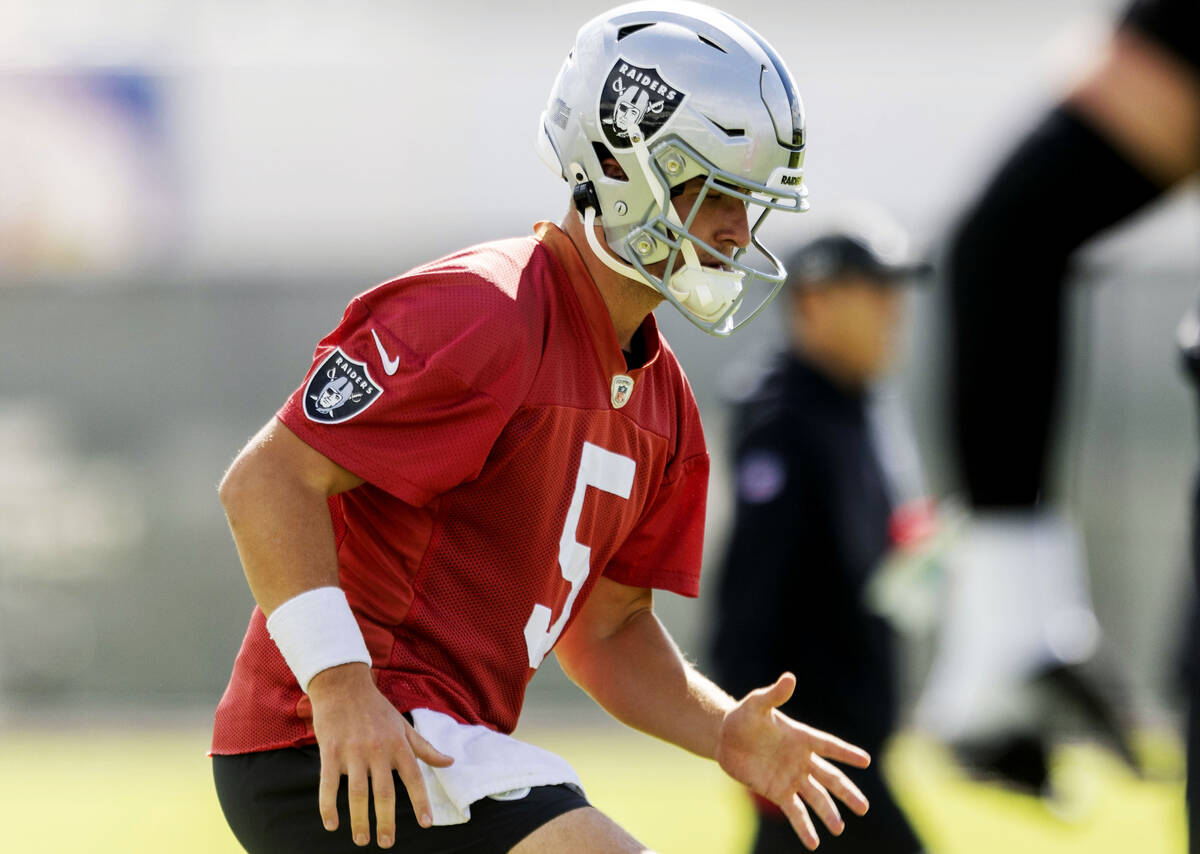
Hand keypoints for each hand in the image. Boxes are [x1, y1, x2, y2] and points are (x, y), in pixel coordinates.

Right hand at [308, 663, 453, 848]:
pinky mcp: (330, 751)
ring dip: (359, 819)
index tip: (426, 823)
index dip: (421, 801)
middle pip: (384, 792)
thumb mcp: (404, 725)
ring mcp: (353, 751)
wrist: (343, 684)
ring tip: (362, 839)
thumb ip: (425, 748)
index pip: (414, 777)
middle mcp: (378, 750)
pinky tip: (331, 824)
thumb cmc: (376, 708)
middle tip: (386, 843)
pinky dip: (328, 806)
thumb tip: (451, 762)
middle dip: (386, 821)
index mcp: (398, 744)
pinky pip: (328, 784)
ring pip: (357, 793)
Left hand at [716, 673, 870, 849]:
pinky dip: (804, 827)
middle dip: (847, 793)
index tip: (866, 760)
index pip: (829, 746)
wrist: (725, 738)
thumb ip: (774, 695)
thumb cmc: (743, 717)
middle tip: (864, 808)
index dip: (846, 752)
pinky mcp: (777, 792)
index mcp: (801, 737)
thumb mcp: (756, 704)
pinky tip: (814, 843)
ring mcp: (791, 778)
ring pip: (816, 798)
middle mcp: (801, 760)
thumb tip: (790, 678)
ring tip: (840, 829)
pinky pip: (794, 812)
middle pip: (830, 778)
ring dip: (828, 813)